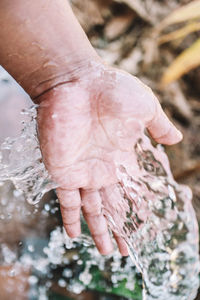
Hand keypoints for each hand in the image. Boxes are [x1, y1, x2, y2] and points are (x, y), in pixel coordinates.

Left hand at [36, 61, 181, 254]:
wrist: (77, 82)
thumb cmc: (112, 90)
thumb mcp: (145, 108)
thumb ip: (160, 126)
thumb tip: (177, 140)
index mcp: (121, 156)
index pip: (131, 189)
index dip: (137, 208)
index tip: (144, 224)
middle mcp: (102, 168)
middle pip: (113, 206)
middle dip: (120, 227)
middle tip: (126, 249)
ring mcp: (83, 171)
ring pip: (92, 209)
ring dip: (99, 230)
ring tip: (107, 251)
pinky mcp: (64, 171)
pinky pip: (67, 201)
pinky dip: (70, 219)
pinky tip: (74, 235)